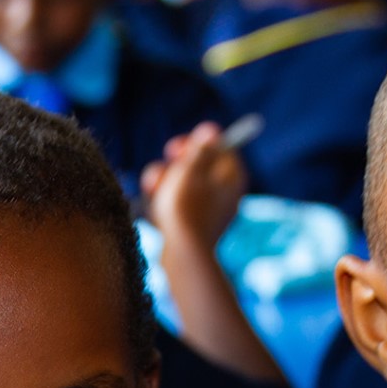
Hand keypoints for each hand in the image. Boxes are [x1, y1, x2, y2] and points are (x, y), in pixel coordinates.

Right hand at [139, 120, 247, 253]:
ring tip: (153, 187)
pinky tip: (155, 209)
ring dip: (166, 181)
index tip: (180, 145)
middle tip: (167, 161)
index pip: (223, 150)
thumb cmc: (187, 207)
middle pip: (202, 167)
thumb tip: (212, 133)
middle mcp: (226, 196)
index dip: (200, 142)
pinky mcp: (195, 228)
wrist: (182, 253)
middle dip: (177, 163)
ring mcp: (210, 213)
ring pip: (185, 186)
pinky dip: (166, 202)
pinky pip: (180, 207)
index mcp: (233, 179)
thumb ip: (201, 149)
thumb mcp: (191, 169)